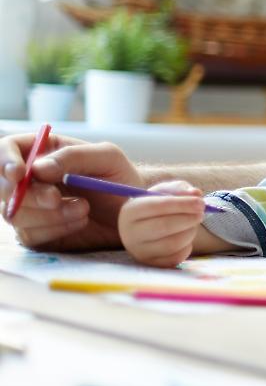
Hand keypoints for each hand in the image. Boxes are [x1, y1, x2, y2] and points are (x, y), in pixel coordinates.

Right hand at [1, 135, 142, 250]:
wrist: (133, 211)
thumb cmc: (120, 178)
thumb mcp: (107, 157)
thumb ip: (73, 157)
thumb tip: (36, 169)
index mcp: (42, 152)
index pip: (6, 150)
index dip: (5, 161)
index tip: (19, 174)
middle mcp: (30, 180)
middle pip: (4, 188)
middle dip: (29, 195)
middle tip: (56, 198)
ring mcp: (30, 208)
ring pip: (14, 214)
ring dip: (48, 214)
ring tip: (84, 209)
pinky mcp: (37, 233)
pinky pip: (30, 235)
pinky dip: (55, 229)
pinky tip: (80, 221)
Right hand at [116, 181, 213, 267]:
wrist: (148, 227)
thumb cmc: (159, 205)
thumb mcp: (166, 191)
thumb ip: (181, 189)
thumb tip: (196, 194)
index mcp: (131, 211)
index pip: (157, 206)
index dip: (182, 204)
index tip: (201, 203)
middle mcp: (130, 233)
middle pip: (164, 226)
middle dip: (189, 219)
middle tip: (201, 214)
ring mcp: (139, 251)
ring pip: (172, 244)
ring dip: (190, 232)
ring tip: (193, 224)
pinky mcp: (151, 264)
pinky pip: (176, 258)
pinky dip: (187, 247)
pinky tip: (185, 238)